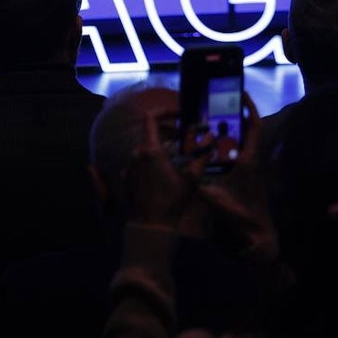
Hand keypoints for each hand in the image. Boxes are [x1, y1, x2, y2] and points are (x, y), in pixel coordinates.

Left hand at [124, 108, 208, 229]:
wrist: (151, 226)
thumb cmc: (172, 202)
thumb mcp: (191, 179)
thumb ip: (201, 157)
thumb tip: (210, 140)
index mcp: (150, 150)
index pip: (151, 117)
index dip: (165, 111)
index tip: (179, 114)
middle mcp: (136, 154)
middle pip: (151, 133)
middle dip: (169, 131)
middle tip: (185, 136)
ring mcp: (129, 165)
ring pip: (146, 148)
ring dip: (162, 147)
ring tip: (179, 154)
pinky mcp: (127, 177)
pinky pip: (140, 162)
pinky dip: (152, 160)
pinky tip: (165, 171)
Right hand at [196, 92, 276, 259]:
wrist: (258, 236)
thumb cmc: (240, 217)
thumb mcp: (216, 200)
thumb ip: (199, 184)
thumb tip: (181, 170)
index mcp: (248, 161)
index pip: (253, 127)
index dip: (248, 108)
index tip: (240, 93)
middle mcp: (252, 161)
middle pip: (248, 130)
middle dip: (236, 114)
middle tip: (218, 102)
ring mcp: (251, 169)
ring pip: (243, 141)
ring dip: (232, 129)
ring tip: (212, 118)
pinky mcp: (248, 177)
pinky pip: (239, 153)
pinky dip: (229, 144)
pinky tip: (213, 145)